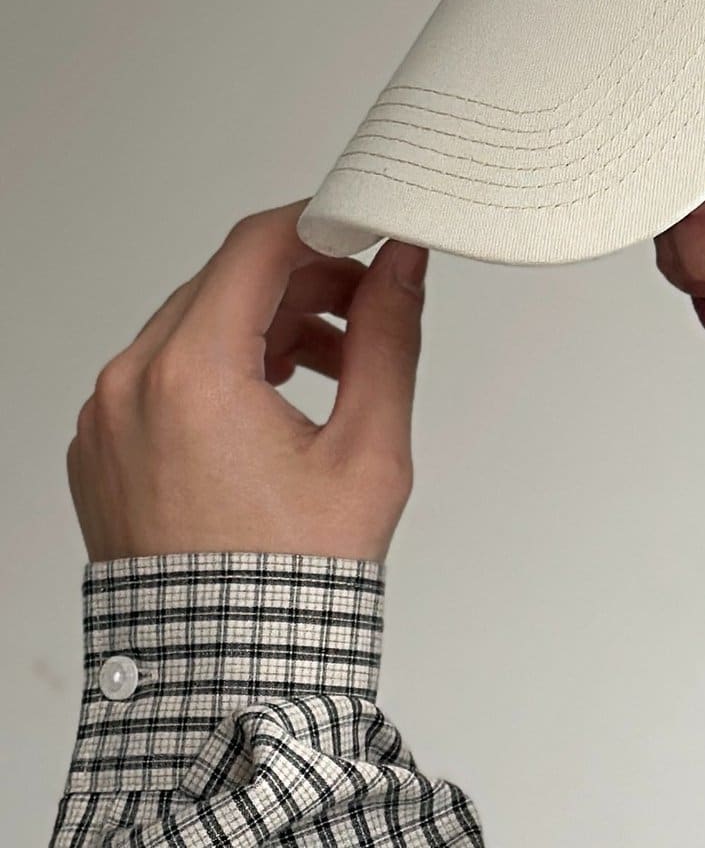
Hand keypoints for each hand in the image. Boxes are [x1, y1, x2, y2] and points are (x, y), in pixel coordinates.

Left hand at [66, 201, 429, 563]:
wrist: (225, 679)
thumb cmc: (293, 580)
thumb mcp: (366, 449)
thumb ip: (387, 336)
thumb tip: (402, 262)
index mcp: (191, 376)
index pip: (257, 246)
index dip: (322, 225)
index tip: (367, 234)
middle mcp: (130, 386)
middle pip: (226, 282)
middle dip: (304, 282)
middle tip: (368, 305)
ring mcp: (106, 420)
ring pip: (193, 325)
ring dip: (266, 325)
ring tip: (335, 367)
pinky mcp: (102, 450)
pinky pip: (162, 373)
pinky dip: (221, 367)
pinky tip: (277, 402)